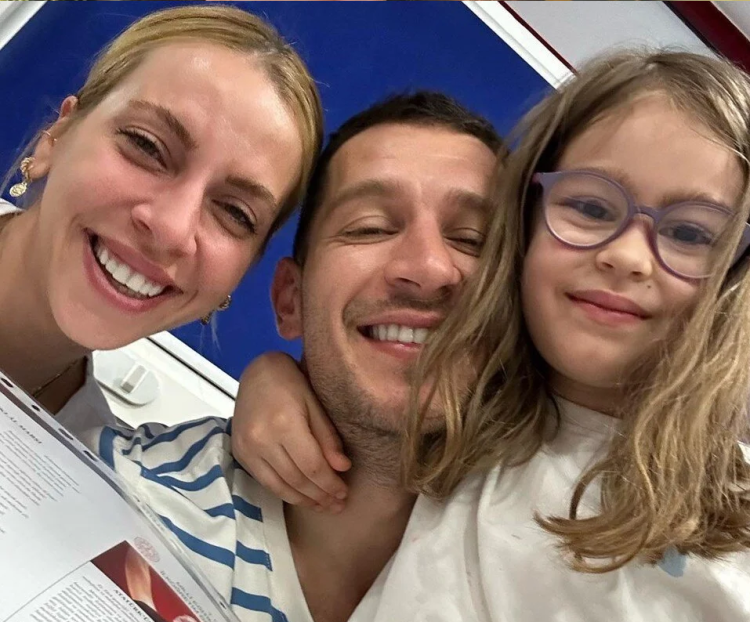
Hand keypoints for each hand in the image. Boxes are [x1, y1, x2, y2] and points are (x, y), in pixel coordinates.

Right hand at [232, 352, 350, 511]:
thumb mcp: (316, 403)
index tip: (345, 493)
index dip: (330, 484)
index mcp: (284, 423)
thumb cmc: (292, 382)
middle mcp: (261, 439)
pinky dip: (285, 492)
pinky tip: (301, 496)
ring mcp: (246, 448)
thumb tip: (342, 469)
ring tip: (323, 506)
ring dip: (304, 500)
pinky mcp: (239, 453)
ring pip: (279, 486)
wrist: (257, 372)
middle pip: (296, 479)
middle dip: (320, 496)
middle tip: (338, 505)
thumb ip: (328, 437)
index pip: (312, 466)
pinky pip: (265, 481)